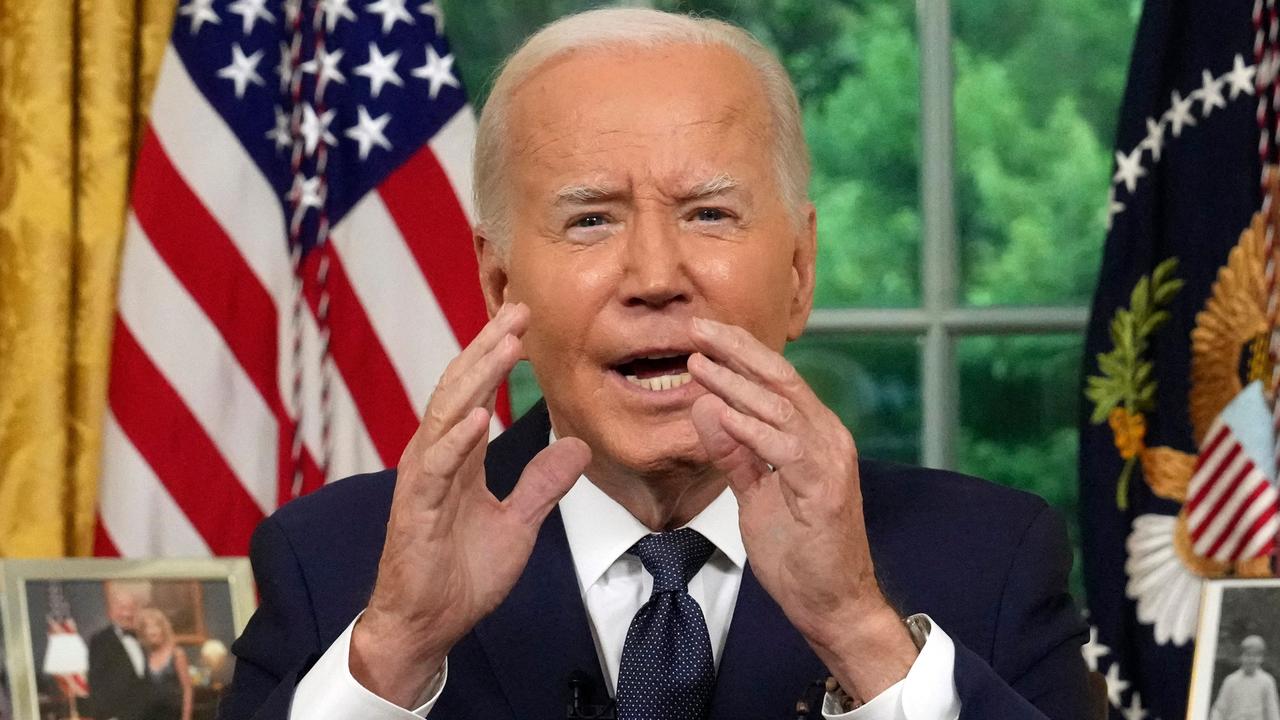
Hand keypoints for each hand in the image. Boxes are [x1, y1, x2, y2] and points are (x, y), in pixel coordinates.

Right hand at [350, 303, 591, 706]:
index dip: (496, 355)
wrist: (427, 626)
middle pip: (460, 390)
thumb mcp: (518, 523)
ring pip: (447, 416)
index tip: (523, 321)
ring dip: (476, 377)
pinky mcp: (415, 510)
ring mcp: (422, 482)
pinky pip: (436, 468)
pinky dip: (457, 440)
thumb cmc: (461, 576)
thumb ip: (542, 484)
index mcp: (458, 459)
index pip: (476, 394)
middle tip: (518, 310)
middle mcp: (435, 459)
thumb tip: (577, 446)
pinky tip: (479, 416)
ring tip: (504, 343)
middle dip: (488, 348)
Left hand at [686, 317, 916, 699]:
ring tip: (699, 363)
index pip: (776, 381)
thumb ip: (735, 452)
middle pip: (781, 379)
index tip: (701, 335)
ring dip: (737, 384)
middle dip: (737, 350)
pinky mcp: (825, 488)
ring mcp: (830, 460)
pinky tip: (723, 412)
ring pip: (782, 407)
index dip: (739, 353)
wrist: (834, 603)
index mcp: (814, 435)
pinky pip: (786, 448)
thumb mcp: (756, 494)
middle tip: (697, 328)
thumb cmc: (800, 552)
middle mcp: (828, 437)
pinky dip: (753, 428)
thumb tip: (706, 408)